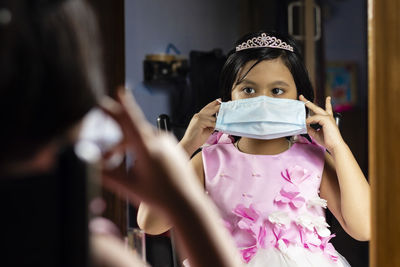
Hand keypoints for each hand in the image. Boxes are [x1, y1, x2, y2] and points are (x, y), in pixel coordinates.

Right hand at [99, 89, 201, 208]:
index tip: (117, 92)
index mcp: (147, 148)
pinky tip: (141, 167)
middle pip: (130, 132)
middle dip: (116, 144)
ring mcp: (168, 142)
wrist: (187, 203)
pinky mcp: (172, 146)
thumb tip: (88, 163)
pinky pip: (152, 142)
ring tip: (124, 167)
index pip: (130, 120)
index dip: (121, 105)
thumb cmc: (159, 196)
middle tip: (105, 158)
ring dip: (128, 148)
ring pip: (140, 138)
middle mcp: (159, 140)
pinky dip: (140, 149)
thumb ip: (106, 173)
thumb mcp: (128, 186)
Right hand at [179, 99, 220, 155]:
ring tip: (221, 123)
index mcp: (199, 117)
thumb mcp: (207, 129)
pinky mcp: (199, 121)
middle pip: (209, 109)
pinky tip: (216, 127)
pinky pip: (211, 122)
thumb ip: (212, 124)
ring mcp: (198, 118)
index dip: (213, 104)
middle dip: (217, 106)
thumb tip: (219, 121)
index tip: (219, 100)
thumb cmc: (197, 138)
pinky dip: (214, 125)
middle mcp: (198, 116)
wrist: (189, 144)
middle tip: (225, 103)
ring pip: (212, 117)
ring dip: (217, 122)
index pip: (207, 108)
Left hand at [299, 95, 345, 152]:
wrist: (334, 146)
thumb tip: (304, 124)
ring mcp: (328, 118)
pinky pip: (314, 118)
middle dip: (308, 102)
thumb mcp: (316, 133)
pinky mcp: (326, 120)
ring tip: (303, 121)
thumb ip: (310, 128)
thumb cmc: (328, 141)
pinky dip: (309, 121)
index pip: (327, 109)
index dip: (327, 103)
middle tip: (301, 97)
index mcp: (328, 120)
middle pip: (317, 107)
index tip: (328, 98)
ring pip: (314, 113)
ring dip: (307, 117)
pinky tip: (307, 123)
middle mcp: (328, 117)